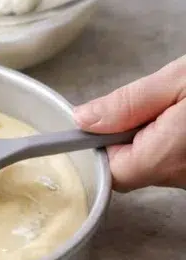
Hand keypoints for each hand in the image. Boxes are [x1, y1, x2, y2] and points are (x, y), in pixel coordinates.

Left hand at [76, 58, 185, 190]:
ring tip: (169, 108)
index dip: (97, 146)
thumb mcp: (176, 81)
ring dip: (148, 139)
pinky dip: (168, 143)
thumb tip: (84, 119)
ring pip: (152, 166)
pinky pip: (171, 162)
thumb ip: (129, 103)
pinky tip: (180, 119)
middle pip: (130, 169)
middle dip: (125, 138)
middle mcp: (181, 178)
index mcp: (167, 158)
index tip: (96, 121)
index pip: (109, 171)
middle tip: (145, 105)